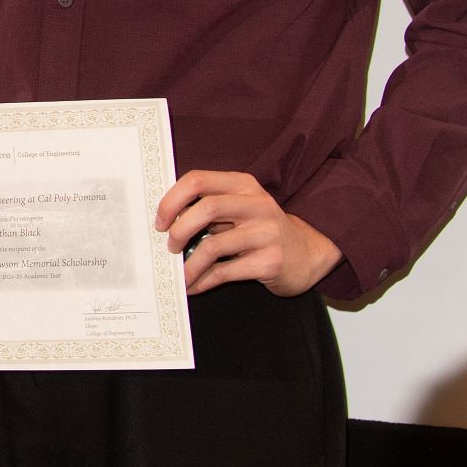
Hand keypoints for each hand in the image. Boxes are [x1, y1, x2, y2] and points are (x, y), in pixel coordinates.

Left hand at [158, 170, 343, 296]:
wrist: (306, 254)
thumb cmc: (260, 231)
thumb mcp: (238, 208)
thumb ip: (209, 207)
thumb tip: (165, 220)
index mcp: (244, 185)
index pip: (198, 180)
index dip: (172, 200)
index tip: (160, 221)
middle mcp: (257, 205)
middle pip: (206, 208)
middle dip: (178, 230)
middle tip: (169, 246)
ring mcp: (267, 233)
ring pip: (213, 246)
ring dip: (188, 265)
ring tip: (181, 273)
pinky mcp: (270, 262)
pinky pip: (224, 272)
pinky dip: (202, 281)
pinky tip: (195, 286)